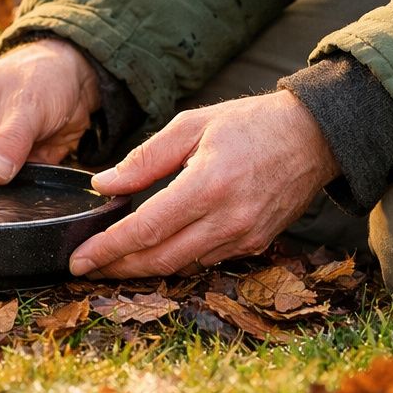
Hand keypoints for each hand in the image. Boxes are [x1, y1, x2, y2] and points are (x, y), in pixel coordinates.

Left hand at [68, 91, 339, 277]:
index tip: (79, 259)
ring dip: (145, 267)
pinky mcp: (256, 244)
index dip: (108, 249)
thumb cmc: (250, 124)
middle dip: (118, 267)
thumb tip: (104, 185)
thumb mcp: (191, 125)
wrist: (313, 138)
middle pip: (160, 259)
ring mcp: (245, 237)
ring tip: (113, 260)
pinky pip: (206, 260)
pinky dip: (177, 259)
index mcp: (208, 184)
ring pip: (182, 265)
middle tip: (86, 267)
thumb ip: (145, 159)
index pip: (147, 229)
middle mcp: (228, 219)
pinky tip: (157, 250)